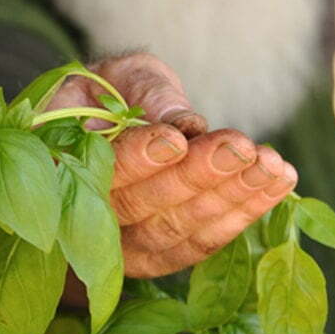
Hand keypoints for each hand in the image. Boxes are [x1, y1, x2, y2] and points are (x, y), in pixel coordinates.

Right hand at [50, 52, 296, 278]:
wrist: (98, 130)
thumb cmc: (107, 94)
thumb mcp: (118, 75)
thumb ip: (145, 93)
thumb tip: (184, 123)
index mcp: (57, 166)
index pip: (98, 170)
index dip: (138, 157)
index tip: (177, 139)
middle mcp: (81, 219)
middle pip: (142, 207)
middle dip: (197, 176)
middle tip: (240, 147)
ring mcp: (120, 249)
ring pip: (177, 231)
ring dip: (230, 199)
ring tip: (271, 164)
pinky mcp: (157, 258)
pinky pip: (201, 244)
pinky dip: (243, 215)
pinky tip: (277, 185)